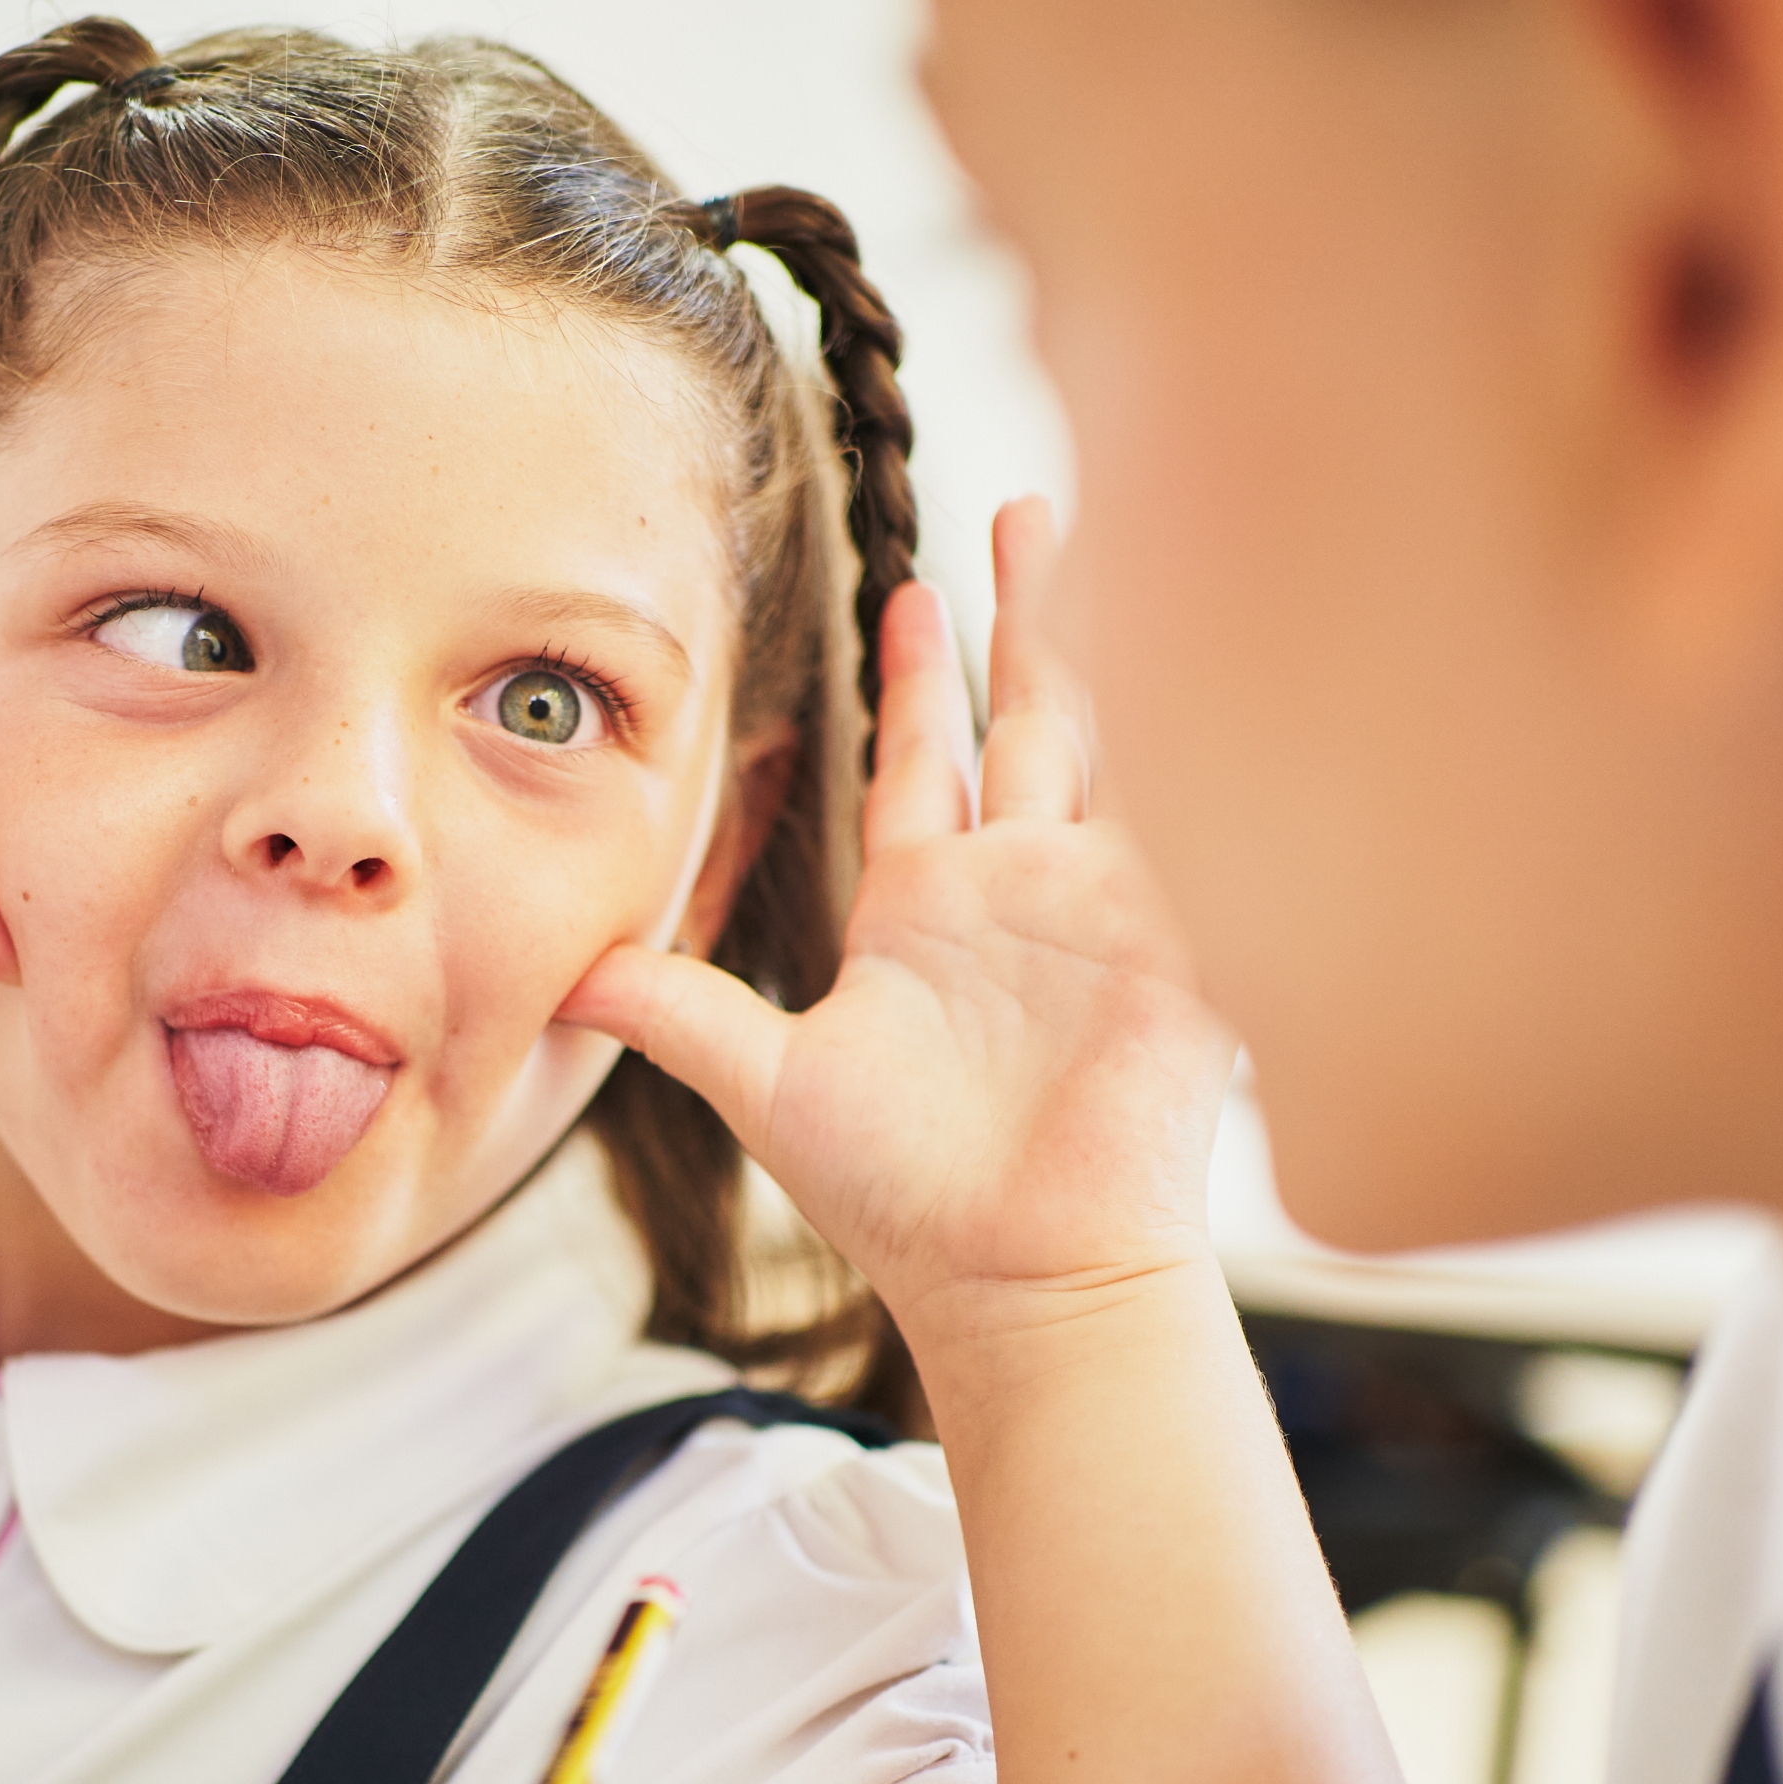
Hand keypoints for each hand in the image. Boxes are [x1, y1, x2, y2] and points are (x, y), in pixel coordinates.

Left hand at [565, 499, 1230, 1360]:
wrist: (1022, 1277)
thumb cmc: (904, 1198)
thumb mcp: (770, 1084)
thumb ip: (678, 1014)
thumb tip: (569, 976)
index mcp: (926, 911)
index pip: (921, 759)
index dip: (915, 676)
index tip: (905, 590)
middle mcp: (1018, 892)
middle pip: (1025, 717)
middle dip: (1026, 612)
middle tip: (1025, 506)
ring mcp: (1105, 907)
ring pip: (1108, 739)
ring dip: (1109, 640)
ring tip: (1105, 534)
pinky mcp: (1177, 940)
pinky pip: (1189, 818)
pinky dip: (1201, 738)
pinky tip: (1213, 648)